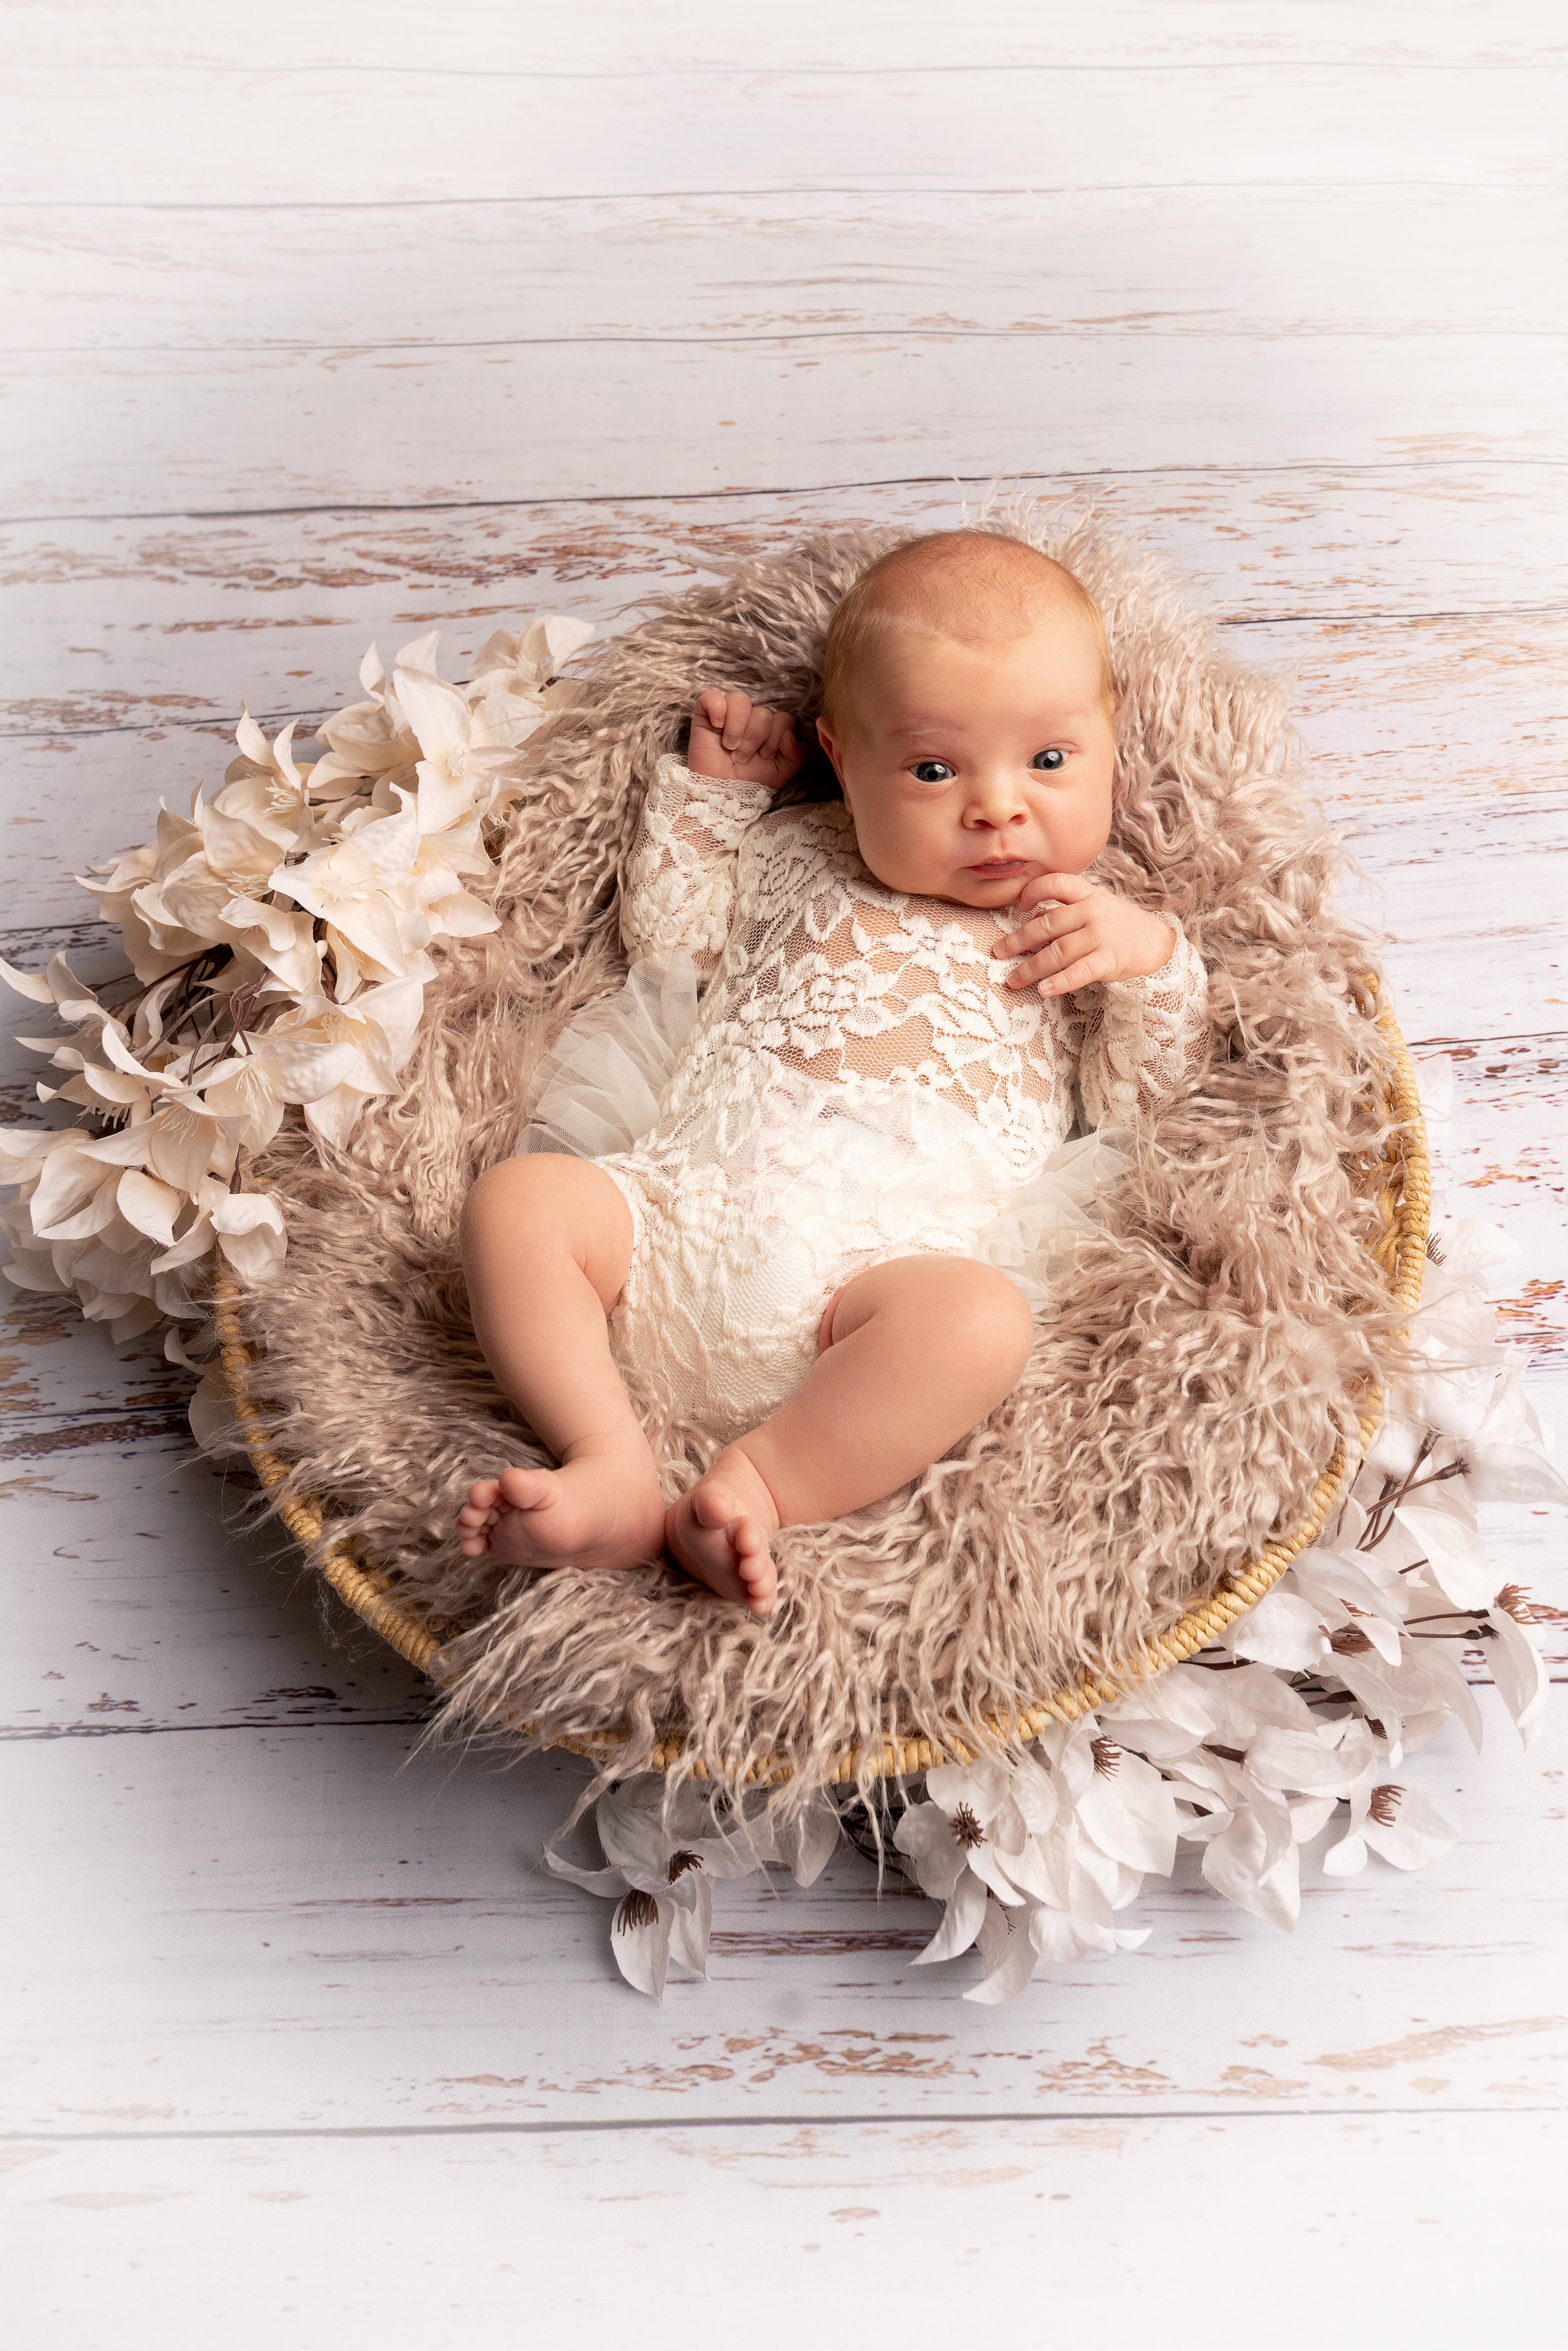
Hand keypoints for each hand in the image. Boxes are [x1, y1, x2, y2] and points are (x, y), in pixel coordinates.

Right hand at [686, 690, 803, 790]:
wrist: (721, 795)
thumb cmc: (748, 785)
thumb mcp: (780, 774)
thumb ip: (796, 756)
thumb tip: (789, 735)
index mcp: (769, 731)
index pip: (783, 718)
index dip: (776, 737)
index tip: (765, 756)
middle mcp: (750, 720)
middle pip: (763, 712)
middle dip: (754, 739)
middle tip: (741, 758)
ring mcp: (728, 716)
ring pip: (740, 700)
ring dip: (737, 726)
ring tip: (729, 746)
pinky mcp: (705, 716)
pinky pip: (711, 696)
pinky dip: (717, 707)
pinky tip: (717, 725)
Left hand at [991, 871, 1175, 995]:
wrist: (1160, 945)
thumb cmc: (1121, 927)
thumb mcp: (1096, 909)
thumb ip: (1067, 911)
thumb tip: (1030, 918)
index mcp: (1089, 895)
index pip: (1056, 882)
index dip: (1033, 891)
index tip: (1018, 907)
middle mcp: (1092, 912)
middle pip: (1047, 924)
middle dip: (1018, 939)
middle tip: (997, 953)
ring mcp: (1101, 936)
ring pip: (1058, 951)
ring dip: (1031, 967)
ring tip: (1012, 980)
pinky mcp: (1110, 960)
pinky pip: (1080, 971)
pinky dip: (1060, 981)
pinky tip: (1043, 990)